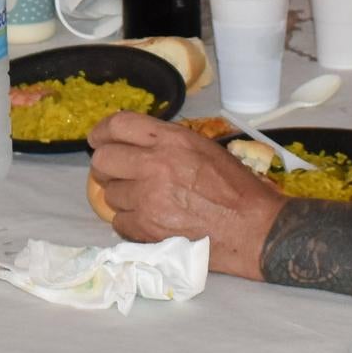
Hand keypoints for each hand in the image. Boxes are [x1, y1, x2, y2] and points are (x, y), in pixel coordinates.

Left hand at [86, 112, 283, 278]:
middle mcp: (154, 164)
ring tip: (144, 200)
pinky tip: (148, 220)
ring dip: (121, 197)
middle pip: (103, 160)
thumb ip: (167, 141)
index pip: (118, 125)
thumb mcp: (204, 147)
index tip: (98, 140)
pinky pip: (118, 221)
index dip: (102, 132)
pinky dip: (129, 221)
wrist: (253, 228)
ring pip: (109, 194)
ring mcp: (148, 198)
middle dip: (107, 167)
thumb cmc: (235, 186)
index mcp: (171, 140)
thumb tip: (135, 142)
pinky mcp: (147, 228)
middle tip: (118, 174)